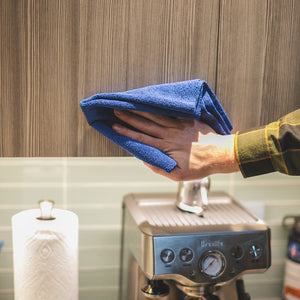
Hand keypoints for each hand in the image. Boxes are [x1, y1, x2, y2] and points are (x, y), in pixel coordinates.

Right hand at [112, 110, 238, 180]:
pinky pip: (170, 113)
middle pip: (145, 125)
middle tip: (117, 111)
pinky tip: (152, 103)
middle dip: (129, 118)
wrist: (221, 153)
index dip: (127, 133)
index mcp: (166, 147)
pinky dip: (159, 108)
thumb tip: (146, 160)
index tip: (115, 127)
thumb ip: (160, 168)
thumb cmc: (200, 166)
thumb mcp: (179, 174)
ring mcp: (178, 126)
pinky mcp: (187, 120)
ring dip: (141, 111)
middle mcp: (169, 135)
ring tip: (129, 105)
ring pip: (155, 117)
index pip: (142, 138)